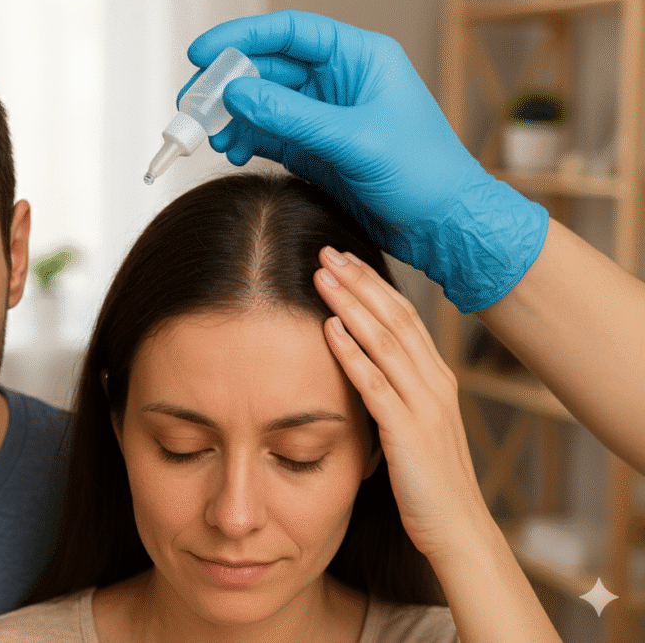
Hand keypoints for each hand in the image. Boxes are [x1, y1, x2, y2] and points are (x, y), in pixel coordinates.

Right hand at [187, 11, 548, 312]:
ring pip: (262, 104)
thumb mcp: (354, 141)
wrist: (443, 227)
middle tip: (193, 105)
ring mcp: (324, 116)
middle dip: (227, 85)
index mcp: (359, 58)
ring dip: (232, 118)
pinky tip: (232, 152)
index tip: (202, 54)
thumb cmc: (423, 175)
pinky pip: (268, 135)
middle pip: (268, 68)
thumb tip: (237, 92)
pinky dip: (246, 141)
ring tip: (211, 137)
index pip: (290, 32)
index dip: (242, 38)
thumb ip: (292, 116)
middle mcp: (339, 81)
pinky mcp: (315, 149)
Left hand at [314, 246, 490, 559]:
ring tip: (322, 276)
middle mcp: (435, 383)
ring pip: (385, 341)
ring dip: (350, 305)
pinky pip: (374, 384)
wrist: (458, 529)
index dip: (373, 284)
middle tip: (327, 251)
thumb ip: (395, 391)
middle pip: (395, 317)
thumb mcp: (415, 424)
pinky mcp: (408, 432)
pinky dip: (350, 352)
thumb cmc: (429, 480)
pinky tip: (327, 329)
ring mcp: (424, 406)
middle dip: (359, 281)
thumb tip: (362, 363)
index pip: (404, 316)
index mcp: (436, 379)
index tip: (344, 259)